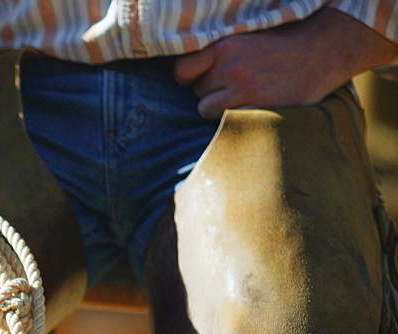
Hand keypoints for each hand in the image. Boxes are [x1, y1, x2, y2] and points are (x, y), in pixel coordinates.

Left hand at [174, 8, 397, 118]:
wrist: (324, 52)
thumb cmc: (283, 43)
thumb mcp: (248, 36)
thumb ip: (220, 52)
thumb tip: (188, 70)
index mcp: (225, 46)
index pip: (182, 71)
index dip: (188, 79)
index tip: (198, 80)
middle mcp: (231, 68)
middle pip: (196, 93)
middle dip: (210, 92)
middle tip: (232, 88)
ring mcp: (244, 90)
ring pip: (206, 110)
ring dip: (217, 109)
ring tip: (238, 101)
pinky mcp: (257, 108)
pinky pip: (225, 123)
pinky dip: (232, 121)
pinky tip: (247, 112)